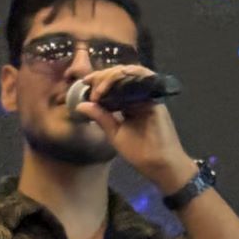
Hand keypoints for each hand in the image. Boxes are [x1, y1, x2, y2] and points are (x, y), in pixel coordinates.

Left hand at [72, 66, 195, 191]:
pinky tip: (117, 78)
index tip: (84, 82)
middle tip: (90, 84)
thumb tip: (81, 105)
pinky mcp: (155, 97)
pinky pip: (144, 78)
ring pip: (130, 74)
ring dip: (113, 76)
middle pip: (120, 76)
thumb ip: (100, 117)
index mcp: (127, 104)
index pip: (112, 85)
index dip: (98, 80)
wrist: (158, 164)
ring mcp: (147, 96)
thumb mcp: (114, 133)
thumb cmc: (139, 152)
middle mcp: (137, 97)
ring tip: (100, 87)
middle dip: (102, 76)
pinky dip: (131, 74)